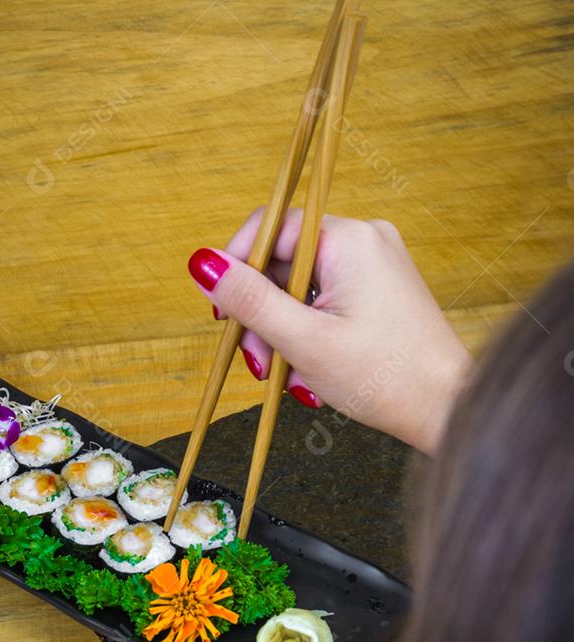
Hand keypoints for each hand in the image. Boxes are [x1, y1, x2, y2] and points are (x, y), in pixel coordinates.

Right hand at [187, 210, 473, 453]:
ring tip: (285, 375)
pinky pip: (324, 302)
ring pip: (301, 288)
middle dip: (263, 315)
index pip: (273, 227)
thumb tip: (201, 262)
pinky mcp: (379, 292)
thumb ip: (249, 300)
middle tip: (257, 362)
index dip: (236, 266)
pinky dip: (308, 334)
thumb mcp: (303, 341)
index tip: (220, 311)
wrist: (445, 409)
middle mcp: (365, 241)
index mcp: (350, 239)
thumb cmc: (385, 377)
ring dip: (282, 332)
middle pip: (284, 262)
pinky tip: (308, 371)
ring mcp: (375, 266)